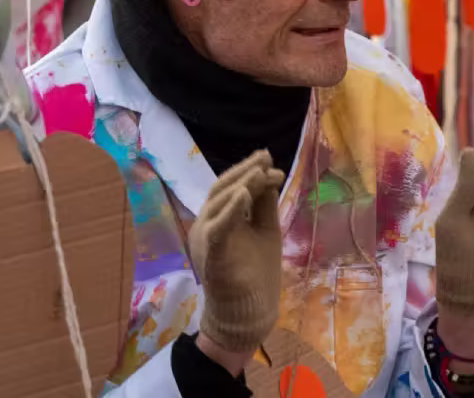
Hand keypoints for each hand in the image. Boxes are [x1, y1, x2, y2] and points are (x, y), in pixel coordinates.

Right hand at [189, 150, 284, 359]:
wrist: (248, 315)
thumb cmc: (255, 275)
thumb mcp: (263, 232)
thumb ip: (263, 205)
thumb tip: (268, 174)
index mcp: (218, 219)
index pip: (228, 187)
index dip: (246, 170)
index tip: (267, 157)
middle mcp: (206, 225)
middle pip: (220, 190)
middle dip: (244, 172)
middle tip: (265, 159)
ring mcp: (205, 240)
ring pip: (217, 204)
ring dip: (240, 186)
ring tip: (259, 173)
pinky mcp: (211, 256)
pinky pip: (217, 230)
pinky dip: (229, 211)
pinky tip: (244, 196)